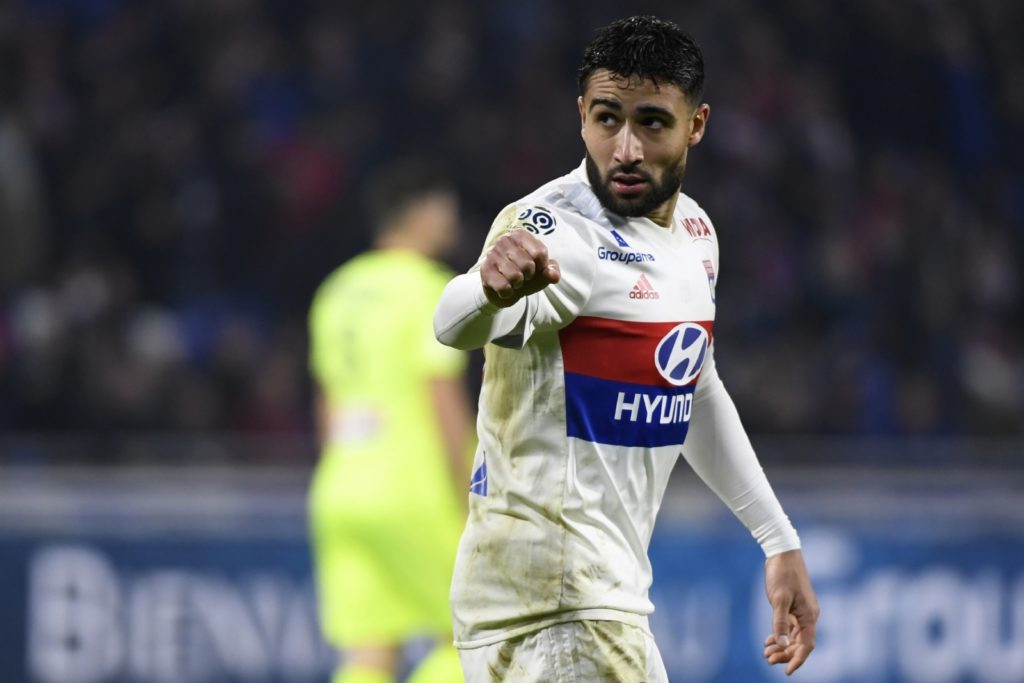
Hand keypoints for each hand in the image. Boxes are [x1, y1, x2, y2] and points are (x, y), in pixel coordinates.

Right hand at [480, 229, 560, 306]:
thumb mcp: (543, 272)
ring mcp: (492, 254)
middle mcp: (504, 240)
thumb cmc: (526, 275)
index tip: (536, 268)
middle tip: (523, 276)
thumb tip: (553, 275)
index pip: (540, 253)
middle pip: (528, 265)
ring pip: (515, 276)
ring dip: (518, 285)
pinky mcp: (485, 271)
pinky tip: (505, 288)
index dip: (541, 267)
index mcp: (520, 235)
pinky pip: (504, 287)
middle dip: (529, 276)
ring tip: (513, 281)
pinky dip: (508, 293)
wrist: (505, 289)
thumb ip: (552, 271)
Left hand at [763, 549, 818, 674]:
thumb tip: (782, 643)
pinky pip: (790, 627)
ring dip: (782, 646)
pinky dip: (780, 635)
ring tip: (766, 653)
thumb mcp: (779, 598)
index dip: (797, 659)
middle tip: (767, 659)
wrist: (783, 553)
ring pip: (794, 636)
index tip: (787, 671)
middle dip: (785, 654)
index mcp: (809, 615)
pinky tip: (769, 640)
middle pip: (800, 643)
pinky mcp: (794, 606)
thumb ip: (780, 622)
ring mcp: (802, 611)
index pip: (807, 645)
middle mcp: (809, 616)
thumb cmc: (782, 574)